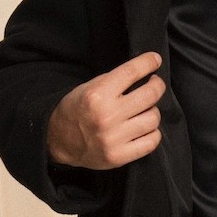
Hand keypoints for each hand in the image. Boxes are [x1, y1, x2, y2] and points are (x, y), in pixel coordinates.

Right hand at [47, 52, 164, 169]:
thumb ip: (115, 81)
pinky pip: (151, 142)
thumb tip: (145, 72)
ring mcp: (114, 139)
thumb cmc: (76, 110)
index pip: (132, 72)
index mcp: (97, 95)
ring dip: (153, 111)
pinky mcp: (119, 156)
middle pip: (150, 95)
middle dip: (157, 86)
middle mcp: (107, 116)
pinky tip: (145, 128)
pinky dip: (152, 133)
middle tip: (155, 84)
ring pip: (153, 119)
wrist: (58, 140)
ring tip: (145, 110)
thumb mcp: (89, 87)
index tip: (155, 60)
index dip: (149, 63)